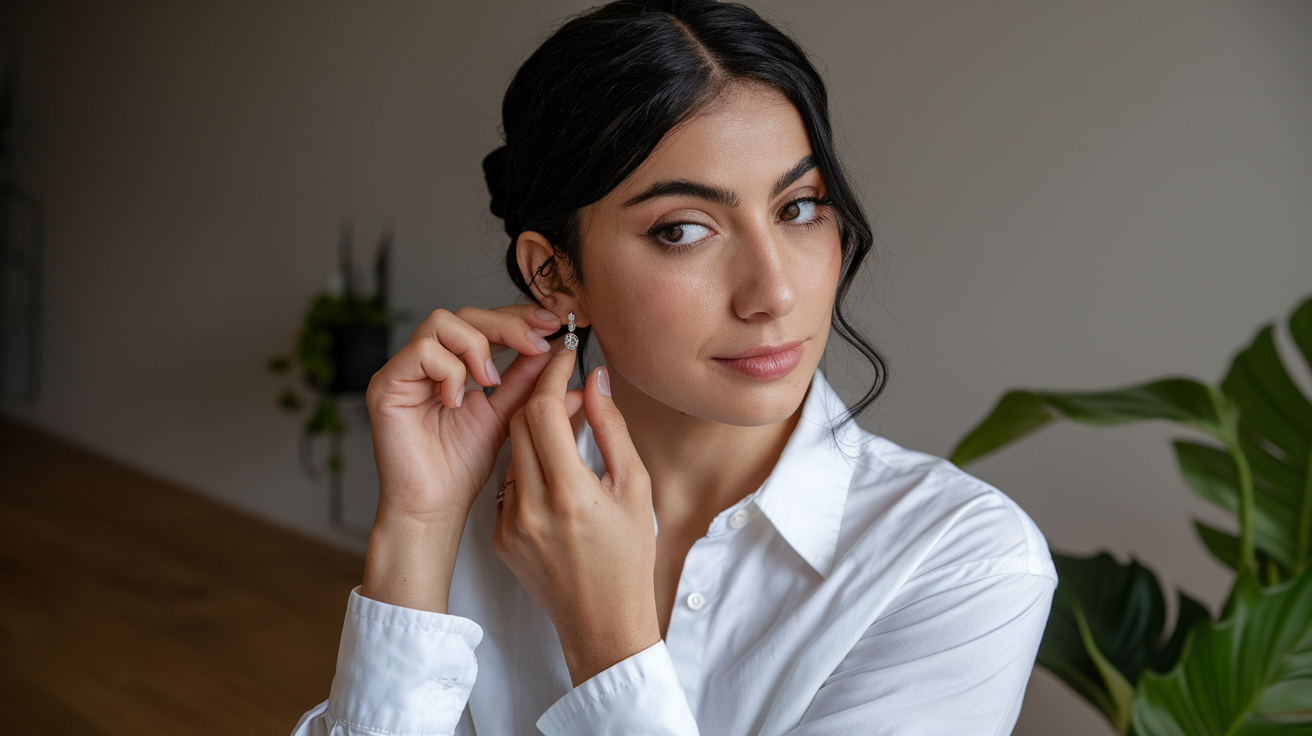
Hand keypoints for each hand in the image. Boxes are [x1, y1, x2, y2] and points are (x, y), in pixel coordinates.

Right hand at [361, 305, 560, 611]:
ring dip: (476, 348)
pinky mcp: (386, 385)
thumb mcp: (506, 414)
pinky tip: (458, 401)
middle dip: (505, 325)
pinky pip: (422, 352)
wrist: (434, 507)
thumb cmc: (460, 467)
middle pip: (463, 314)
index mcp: (451, 364)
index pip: (482, 322)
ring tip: (490, 383)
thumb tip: (558, 351)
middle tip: (535, 344)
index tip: (551, 324)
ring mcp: (402, 371)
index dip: (516, 318)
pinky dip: (450, 371)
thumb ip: (526, 381)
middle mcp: (423, 362)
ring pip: (440, 323)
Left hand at [493, 346, 660, 686]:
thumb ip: (610, 428)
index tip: (566, 359)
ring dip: (536, 431)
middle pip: (519, 424)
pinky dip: (531, 467)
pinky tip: (557, 475)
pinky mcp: (500, 536)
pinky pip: (510, 483)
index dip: (552, 376)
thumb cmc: (630, 556)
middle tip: (570, 388)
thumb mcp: (634, 486)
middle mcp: (531, 507)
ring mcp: (510, 523)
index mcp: (569, 493)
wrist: (603, 622)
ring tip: (568, 429)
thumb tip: (594, 380)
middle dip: (541, 396)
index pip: (543, 411)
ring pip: (513, 452)